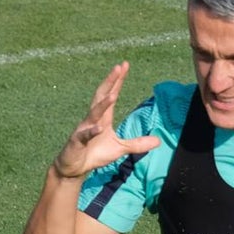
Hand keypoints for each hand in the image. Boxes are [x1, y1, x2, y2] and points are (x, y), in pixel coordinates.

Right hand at [53, 61, 160, 178]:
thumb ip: (138, 144)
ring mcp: (84, 129)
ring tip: (112, 95)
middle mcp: (93, 119)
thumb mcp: (120, 149)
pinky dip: (92, 131)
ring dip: (102, 104)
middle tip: (118, 67)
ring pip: (93, 113)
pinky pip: (85, 135)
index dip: (117, 81)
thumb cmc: (95, 154)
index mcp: (103, 117)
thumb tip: (159, 141)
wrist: (75, 168)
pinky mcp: (77, 141)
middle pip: (101, 96)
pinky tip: (99, 127)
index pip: (111, 95)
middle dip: (110, 82)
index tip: (124, 65)